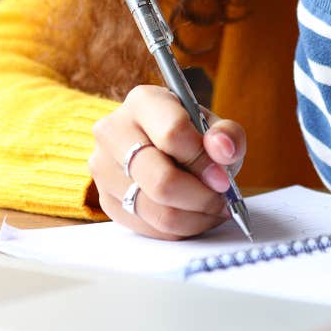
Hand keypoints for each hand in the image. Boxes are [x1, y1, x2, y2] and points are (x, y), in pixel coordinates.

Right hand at [88, 84, 245, 239]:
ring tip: (213, 210)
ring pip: (156, 210)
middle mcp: (113, 131)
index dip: (204, 162)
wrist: (159, 148)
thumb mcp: (214, 126)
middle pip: (161, 180)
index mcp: (143, 101)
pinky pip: (149, 227)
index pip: (173, 134)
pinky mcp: (106, 200)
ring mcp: (104, 168)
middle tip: (222, 200)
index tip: (224, 178)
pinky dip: (179, 229)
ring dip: (195, 218)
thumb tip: (222, 150)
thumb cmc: (190, 134)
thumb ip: (226, 134)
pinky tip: (194, 216)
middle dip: (201, 197)